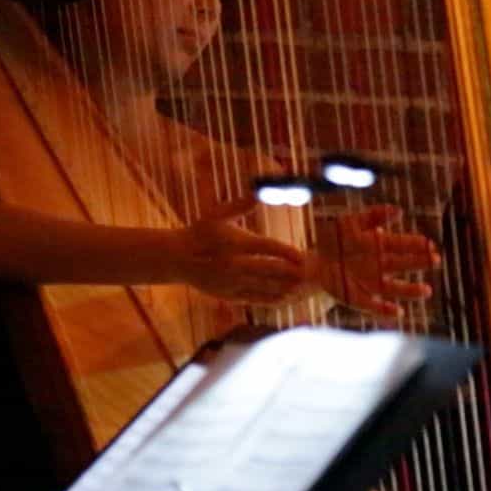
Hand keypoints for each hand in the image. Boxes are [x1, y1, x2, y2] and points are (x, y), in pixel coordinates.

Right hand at [174, 196, 306, 304]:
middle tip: (313, 273)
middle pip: (270, 270)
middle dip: (293, 272)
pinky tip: (287, 297)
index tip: (304, 256)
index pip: (266, 248)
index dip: (287, 252)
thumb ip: (239, 205)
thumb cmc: (200, 232)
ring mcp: (232, 283)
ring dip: (288, 287)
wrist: (176, 259)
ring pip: (265, 287)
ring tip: (306, 287)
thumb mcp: (216, 215)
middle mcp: (234, 265)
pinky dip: (273, 299)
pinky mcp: (229, 296)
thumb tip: (257, 191)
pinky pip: (256, 299)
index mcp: (234, 243)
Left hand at [308, 205, 439, 319]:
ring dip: (409, 290)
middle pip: (402, 264)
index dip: (415, 244)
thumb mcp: (350, 222)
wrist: (314, 262)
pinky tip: (399, 313)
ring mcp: (370, 283)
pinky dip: (385, 310)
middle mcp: (378, 265)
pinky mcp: (358, 297)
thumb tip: (398, 210)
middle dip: (419, 262)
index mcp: (378, 245)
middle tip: (436, 260)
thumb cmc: (335, 239)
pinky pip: (373, 305)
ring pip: (393, 287)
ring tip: (426, 291)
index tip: (430, 244)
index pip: (400, 244)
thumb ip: (372, 215)